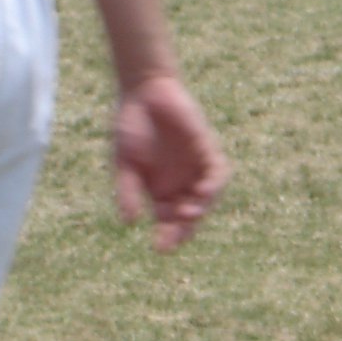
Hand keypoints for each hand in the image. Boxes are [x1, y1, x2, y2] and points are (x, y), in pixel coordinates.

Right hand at [114, 74, 228, 250]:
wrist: (144, 92)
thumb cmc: (130, 128)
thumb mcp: (125, 165)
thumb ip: (128, 192)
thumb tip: (130, 222)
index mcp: (161, 190)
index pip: (170, 221)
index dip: (169, 236)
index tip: (161, 248)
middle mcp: (181, 182)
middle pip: (190, 214)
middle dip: (184, 229)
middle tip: (175, 239)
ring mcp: (195, 166)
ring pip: (206, 197)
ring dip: (200, 208)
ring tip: (189, 215)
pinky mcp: (206, 148)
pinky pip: (217, 171)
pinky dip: (213, 184)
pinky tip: (202, 192)